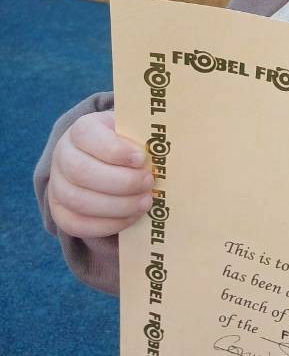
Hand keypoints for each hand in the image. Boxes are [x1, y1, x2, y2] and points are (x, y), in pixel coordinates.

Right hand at [48, 110, 153, 238]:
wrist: (106, 162)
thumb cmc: (127, 144)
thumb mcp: (134, 131)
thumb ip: (144, 135)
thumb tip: (164, 148)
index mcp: (81, 130)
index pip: (87, 135)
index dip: (114, 150)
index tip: (141, 159)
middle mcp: (63, 156)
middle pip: (81, 172)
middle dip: (121, 182)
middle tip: (149, 183)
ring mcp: (57, 185)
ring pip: (78, 200)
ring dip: (118, 206)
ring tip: (145, 202)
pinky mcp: (60, 212)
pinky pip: (77, 224)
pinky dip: (107, 224)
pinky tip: (132, 218)